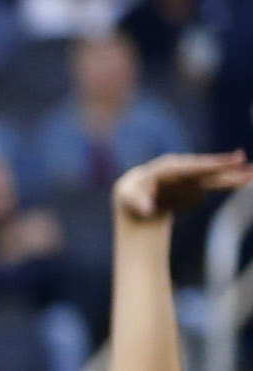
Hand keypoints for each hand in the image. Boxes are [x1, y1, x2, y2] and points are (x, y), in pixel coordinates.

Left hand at [113, 150, 252, 227]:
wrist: (138, 196)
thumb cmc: (132, 195)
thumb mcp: (129, 199)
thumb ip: (139, 202)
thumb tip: (147, 210)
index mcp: (168, 169)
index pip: (191, 168)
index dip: (207, 165)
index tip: (224, 162)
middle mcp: (184, 170)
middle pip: (207, 169)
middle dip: (224, 166)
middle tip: (242, 160)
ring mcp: (193, 178)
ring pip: (216, 177)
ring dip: (234, 176)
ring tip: (251, 175)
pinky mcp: (199, 187)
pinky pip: (216, 185)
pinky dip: (231, 181)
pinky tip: (246, 180)